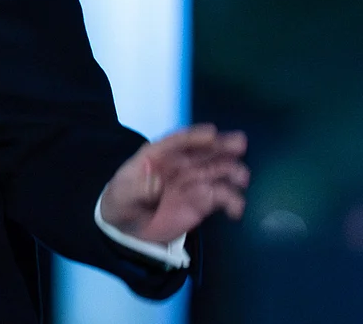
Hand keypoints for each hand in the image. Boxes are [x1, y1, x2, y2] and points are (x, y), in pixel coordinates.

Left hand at [100, 123, 249, 243]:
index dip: (194, 137)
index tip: (212, 133)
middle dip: (221, 146)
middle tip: (240, 144)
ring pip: (217, 171)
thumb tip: (156, 181)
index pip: (176, 142)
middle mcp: (178, 165)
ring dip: (231, 171)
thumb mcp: (122, 195)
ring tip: (241, 178)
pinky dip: (231, 201)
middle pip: (202, 152)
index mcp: (156, 156)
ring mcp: (192, 182)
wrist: (128, 229)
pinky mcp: (202, 201)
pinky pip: (221, 197)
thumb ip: (138, 188)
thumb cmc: (122, 202)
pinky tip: (235, 209)